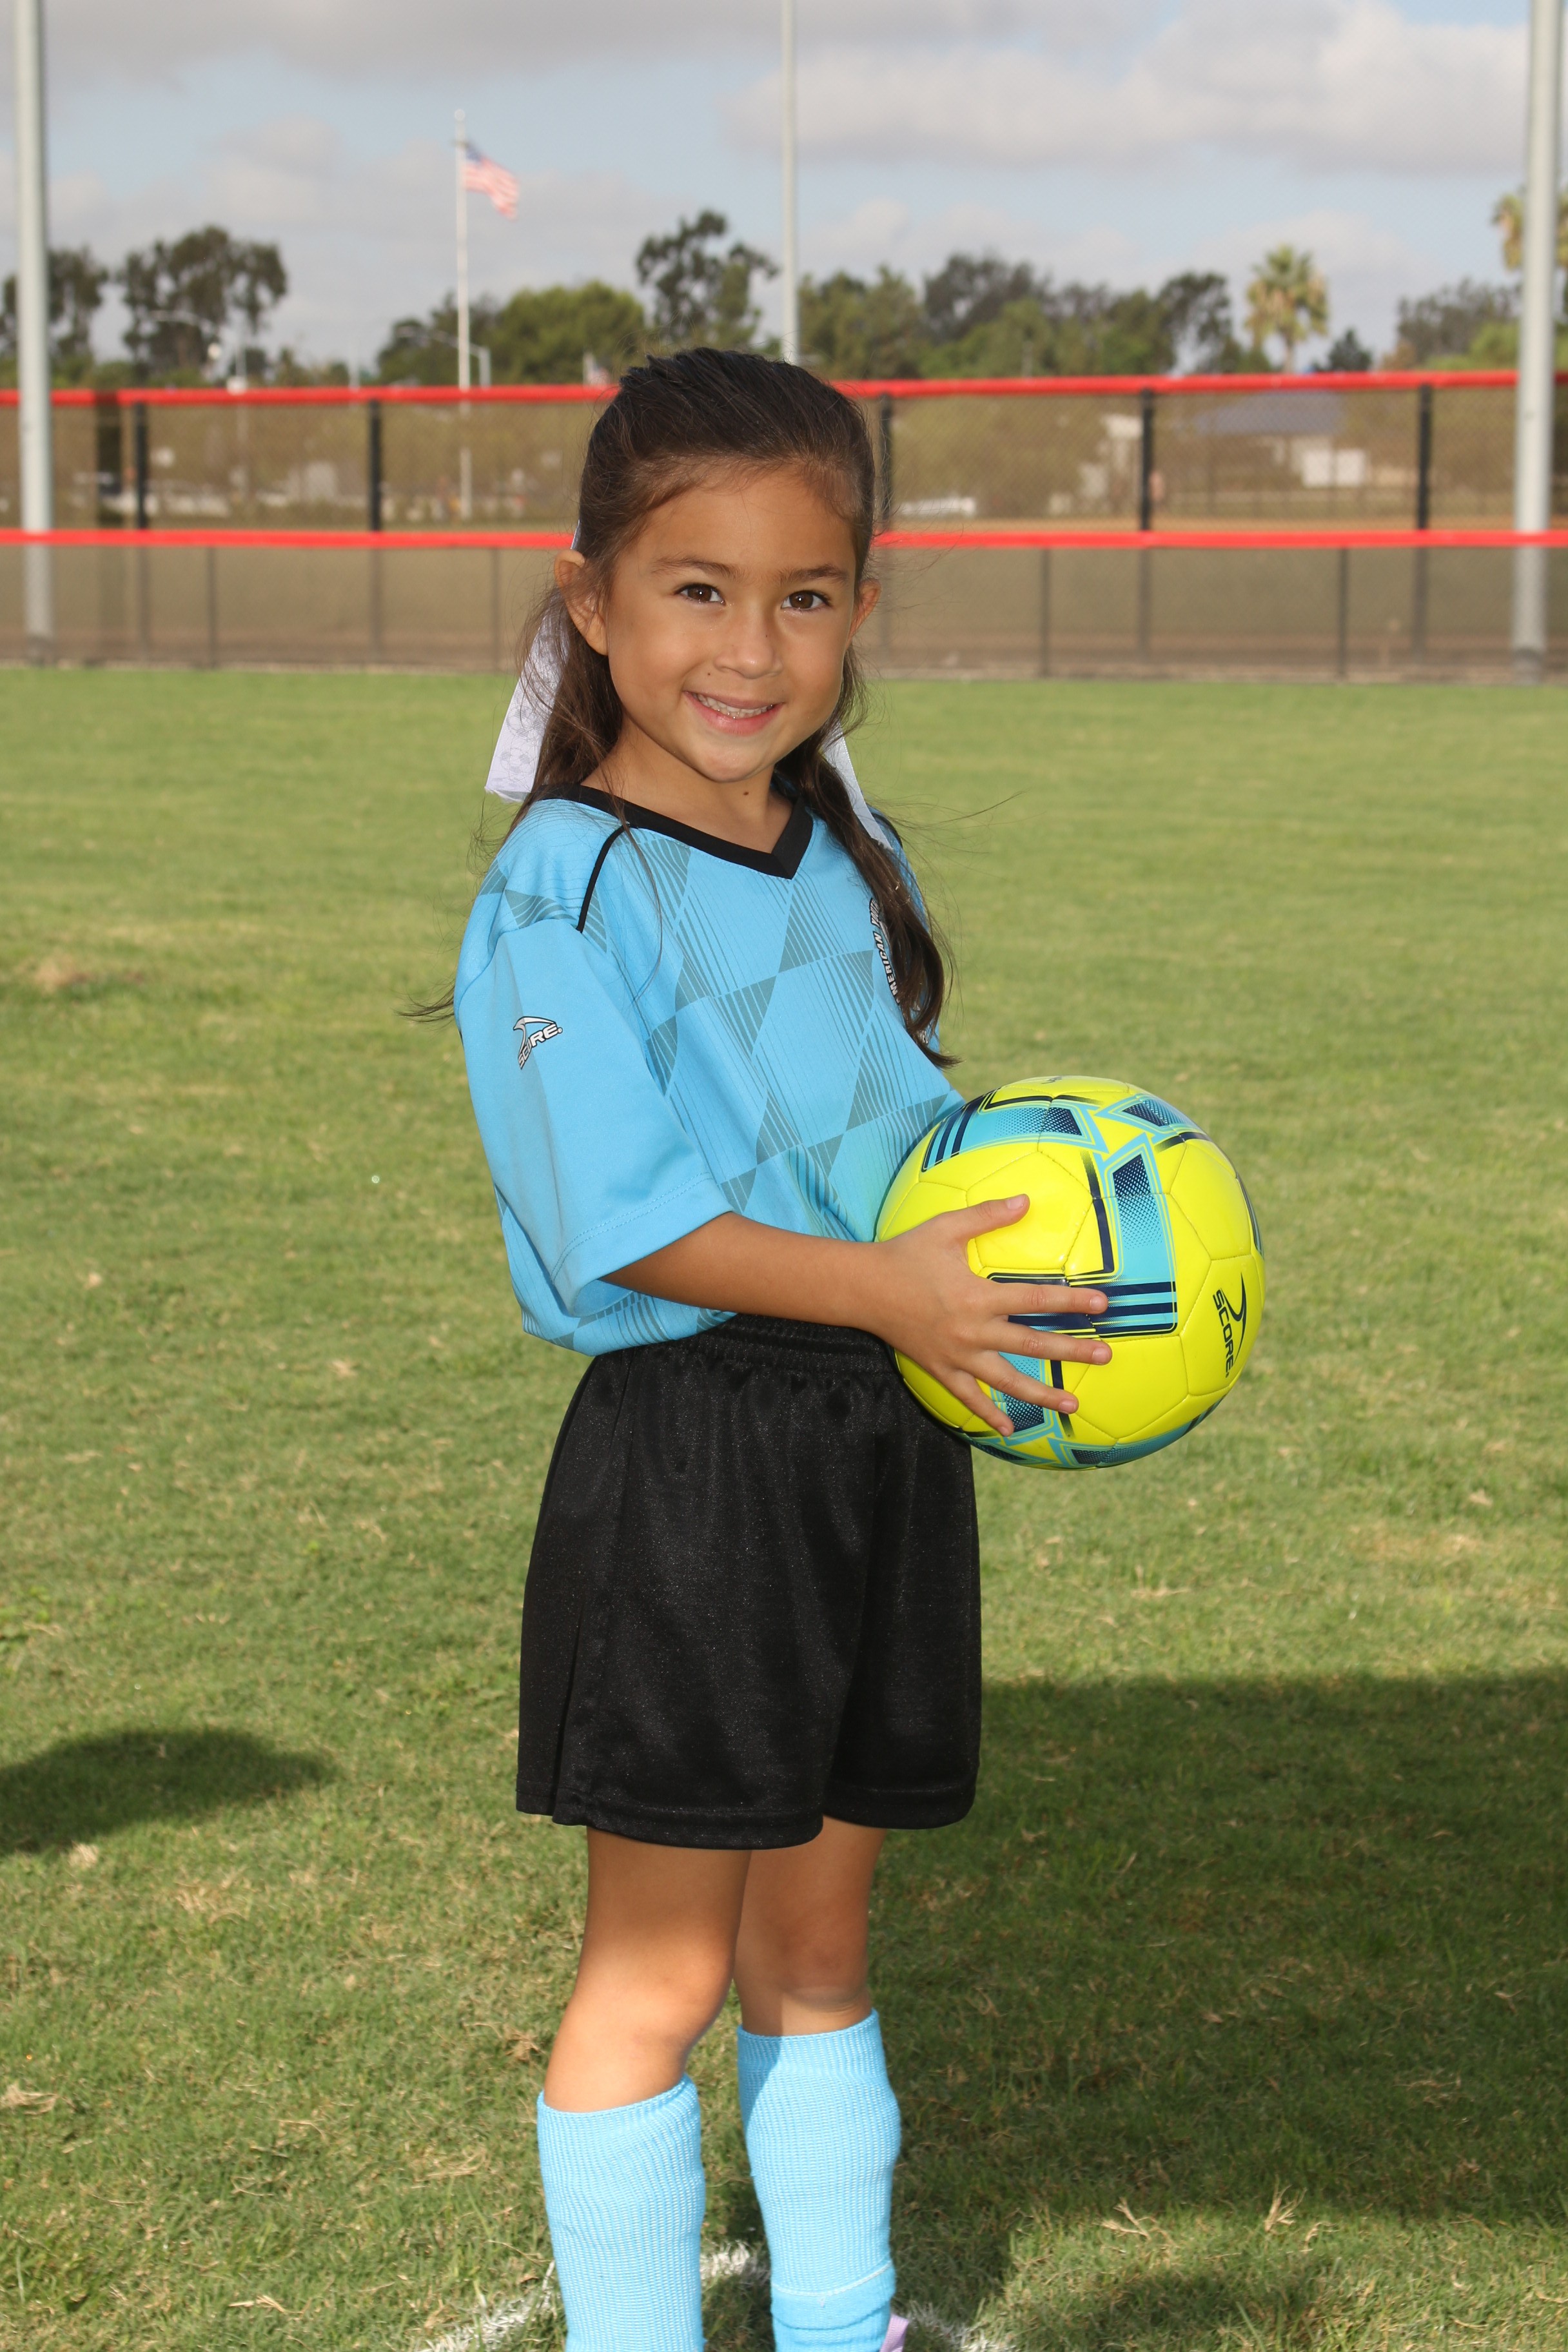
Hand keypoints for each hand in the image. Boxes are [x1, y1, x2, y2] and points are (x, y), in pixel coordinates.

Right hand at [865, 1196, 1110, 1437]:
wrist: (863, 1288)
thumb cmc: (906, 1254)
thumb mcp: (946, 1228)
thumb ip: (987, 1216)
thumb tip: (1026, 1201)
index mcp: (978, 1296)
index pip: (1036, 1300)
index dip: (1072, 1302)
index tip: (1103, 1304)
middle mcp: (972, 1331)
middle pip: (1032, 1345)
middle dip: (1072, 1351)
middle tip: (1106, 1355)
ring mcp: (957, 1356)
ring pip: (1007, 1380)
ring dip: (1042, 1394)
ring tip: (1073, 1404)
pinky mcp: (940, 1369)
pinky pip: (968, 1398)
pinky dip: (988, 1415)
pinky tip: (1010, 1430)